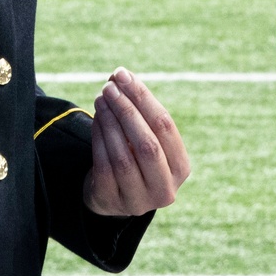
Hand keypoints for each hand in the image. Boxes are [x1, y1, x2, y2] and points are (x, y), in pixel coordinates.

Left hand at [83, 68, 190, 217]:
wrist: (113, 194)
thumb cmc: (134, 156)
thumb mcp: (145, 136)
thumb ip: (139, 109)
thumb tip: (120, 74)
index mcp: (181, 168)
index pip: (165, 126)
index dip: (143, 98)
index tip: (124, 75)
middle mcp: (165, 189)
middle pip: (147, 143)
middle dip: (126, 110)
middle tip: (109, 87)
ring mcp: (138, 200)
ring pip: (123, 156)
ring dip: (110, 122)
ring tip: (100, 99)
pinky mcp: (113, 201)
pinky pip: (104, 166)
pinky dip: (99, 139)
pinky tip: (95, 119)